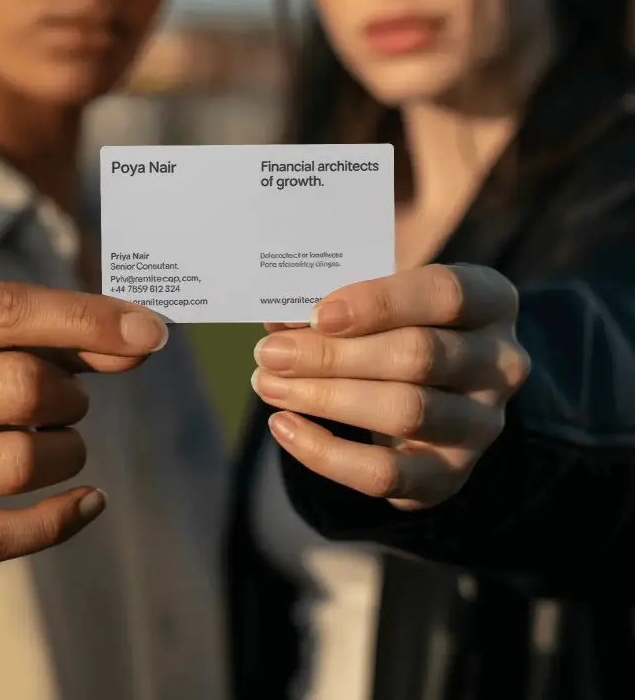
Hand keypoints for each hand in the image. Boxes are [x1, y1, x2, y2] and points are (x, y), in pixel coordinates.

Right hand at [0, 282, 167, 580]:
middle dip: (69, 395)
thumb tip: (141, 337)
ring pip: (19, 462)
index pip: (2, 309)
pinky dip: (63, 518)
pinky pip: (5, 536)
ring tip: (55, 442)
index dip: (86, 318)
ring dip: (66, 451)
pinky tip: (87, 500)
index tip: (149, 332)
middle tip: (68, 401)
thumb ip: (63, 337)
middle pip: (18, 384)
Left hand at [252, 264, 528, 509]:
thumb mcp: (385, 298)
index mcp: (491, 301)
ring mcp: (481, 425)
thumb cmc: (402, 323)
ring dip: (326, 399)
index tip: (318, 314)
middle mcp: (501, 364)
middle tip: (270, 353)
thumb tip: (280, 323)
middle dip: (333, 356)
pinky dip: (326, 453)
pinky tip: (284, 426)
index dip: (380, 302)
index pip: (446, 294)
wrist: (442, 389)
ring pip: (405, 412)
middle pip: (419, 356)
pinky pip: (387, 474)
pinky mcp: (450, 476)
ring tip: (269, 384)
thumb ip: (341, 302)